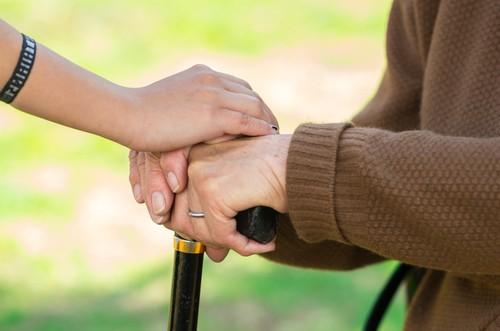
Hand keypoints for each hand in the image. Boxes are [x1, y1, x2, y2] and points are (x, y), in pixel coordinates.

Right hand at [125, 64, 276, 151]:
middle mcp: (212, 79)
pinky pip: (248, 121)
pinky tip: (268, 137)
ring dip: (267, 120)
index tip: (257, 116)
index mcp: (202, 74)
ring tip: (273, 135)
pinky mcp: (213, 115)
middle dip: (262, 110)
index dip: (251, 102)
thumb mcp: (171, 99)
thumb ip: (188, 102)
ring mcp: (214, 95)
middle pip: (250, 94)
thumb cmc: (142, 112)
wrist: (127, 114)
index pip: (237, 86)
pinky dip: (261, 128)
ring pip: (254, 106)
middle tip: (271, 126)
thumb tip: (195, 116)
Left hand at [166, 134, 290, 261]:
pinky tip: (263, 243)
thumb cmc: (276, 171)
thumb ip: (218, 215)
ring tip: (251, 243)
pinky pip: (221, 235)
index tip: (215, 239)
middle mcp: (191, 160)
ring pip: (200, 230)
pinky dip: (243, 245)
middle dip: (209, 240)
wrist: (301, 162)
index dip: (192, 227)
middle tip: (233, 246)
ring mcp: (200, 175)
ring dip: (226, 244)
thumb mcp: (238, 188)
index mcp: (193, 154)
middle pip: (181, 219)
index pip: (174, 202)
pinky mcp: (214, 192)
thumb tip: (210, 253)